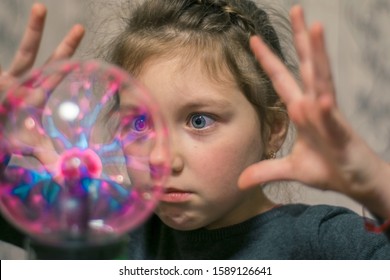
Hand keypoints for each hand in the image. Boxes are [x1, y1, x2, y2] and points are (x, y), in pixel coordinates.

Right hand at [0, 3, 84, 170]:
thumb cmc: (7, 140)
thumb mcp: (29, 147)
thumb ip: (49, 155)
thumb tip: (73, 171)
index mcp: (37, 97)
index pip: (60, 78)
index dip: (73, 66)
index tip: (91, 61)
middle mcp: (26, 85)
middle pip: (50, 60)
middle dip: (65, 45)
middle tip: (82, 28)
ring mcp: (8, 80)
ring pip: (25, 52)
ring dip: (35, 31)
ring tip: (43, 8)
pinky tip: (24, 14)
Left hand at [238, 5, 389, 217]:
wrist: (358, 184)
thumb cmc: (329, 170)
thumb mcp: (291, 169)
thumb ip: (266, 171)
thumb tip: (241, 180)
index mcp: (302, 111)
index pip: (282, 79)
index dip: (269, 59)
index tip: (254, 39)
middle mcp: (315, 107)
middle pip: (307, 67)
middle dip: (301, 39)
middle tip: (297, 10)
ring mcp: (330, 119)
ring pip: (323, 82)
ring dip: (319, 56)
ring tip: (315, 28)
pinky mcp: (342, 137)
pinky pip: (333, 122)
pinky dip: (327, 111)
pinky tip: (322, 100)